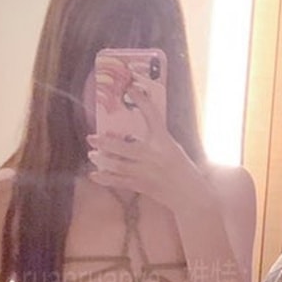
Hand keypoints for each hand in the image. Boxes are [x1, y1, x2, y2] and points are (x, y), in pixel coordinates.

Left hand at [87, 73, 208, 212]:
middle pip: (125, 148)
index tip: (130, 87)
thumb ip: (156, 138)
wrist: (190, 194)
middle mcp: (153, 155)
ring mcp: (146, 172)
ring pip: (119, 165)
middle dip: (106, 143)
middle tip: (91, 138)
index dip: (141, 100)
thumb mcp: (173, 147)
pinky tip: (94, 175)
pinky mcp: (142, 186)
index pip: (152, 115)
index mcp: (164, 141)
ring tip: (91, 154)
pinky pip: (120, 182)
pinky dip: (105, 179)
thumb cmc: (182, 168)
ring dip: (103, 160)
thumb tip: (135, 129)